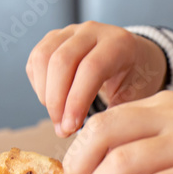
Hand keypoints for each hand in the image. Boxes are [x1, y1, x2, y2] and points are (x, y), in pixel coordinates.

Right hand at [25, 21, 167, 136]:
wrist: (135, 59)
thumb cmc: (135, 81)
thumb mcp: (136, 97)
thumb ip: (115, 114)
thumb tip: (92, 142)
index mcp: (118, 43)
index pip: (91, 68)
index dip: (76, 101)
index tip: (71, 129)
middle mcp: (92, 31)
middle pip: (62, 61)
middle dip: (57, 101)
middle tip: (62, 130)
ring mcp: (70, 31)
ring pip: (43, 59)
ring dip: (45, 95)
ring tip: (59, 120)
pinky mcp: (53, 38)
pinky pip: (36, 61)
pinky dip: (40, 87)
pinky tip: (54, 104)